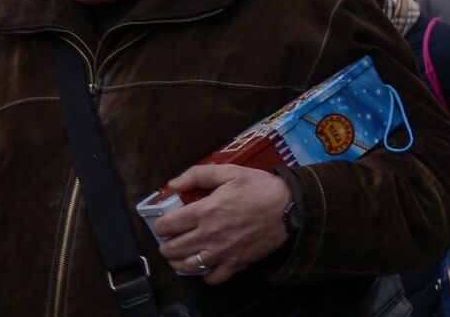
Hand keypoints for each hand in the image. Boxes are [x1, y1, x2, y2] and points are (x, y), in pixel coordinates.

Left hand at [151, 164, 291, 284]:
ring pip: (187, 266)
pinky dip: (204, 274)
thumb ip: (199, 175)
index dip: (160, 225)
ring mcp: (222, 252)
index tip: (164, 223)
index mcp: (206, 211)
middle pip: (173, 249)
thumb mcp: (230, 172)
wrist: (289, 207)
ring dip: (178, 262)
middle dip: (165, 245)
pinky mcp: (235, 263)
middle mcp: (209, 235)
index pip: (167, 225)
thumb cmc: (260, 187)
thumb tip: (173, 183)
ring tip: (180, 256)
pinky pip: (212, 277)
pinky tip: (205, 265)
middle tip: (169, 240)